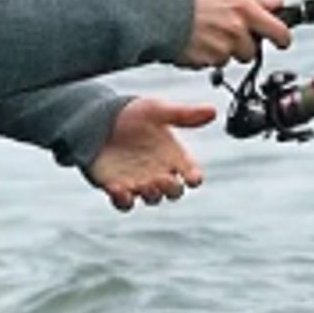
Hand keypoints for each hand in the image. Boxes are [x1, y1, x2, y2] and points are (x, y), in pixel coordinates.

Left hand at [86, 96, 212, 208]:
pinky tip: (119, 189)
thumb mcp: (157, 110)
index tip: (194, 178)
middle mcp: (160, 173)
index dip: (194, 177)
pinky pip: (124, 202)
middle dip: (172, 188)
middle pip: (173, 190)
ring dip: (151, 194)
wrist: (100, 120)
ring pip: (151, 198)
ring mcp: (139, 183)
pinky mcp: (117, 188)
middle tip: (165, 179)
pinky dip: (123, 200)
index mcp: (174, 156)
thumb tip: (213, 110)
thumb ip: (184, 114)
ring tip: (147, 184)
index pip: (191, 172)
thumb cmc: (134, 115)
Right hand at [183, 0, 293, 67]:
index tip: (281, 42)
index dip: (282, 39)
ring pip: (232, 58)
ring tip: (206, 35)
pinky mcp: (208, 62)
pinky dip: (206, 57)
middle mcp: (237, 30)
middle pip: (252, 51)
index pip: (279, 32)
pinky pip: (213, 65)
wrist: (160, 11)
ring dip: (223, 51)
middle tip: (225, 32)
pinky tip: (195, 43)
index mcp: (245, 9)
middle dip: (242, 46)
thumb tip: (279, 4)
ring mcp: (223, 48)